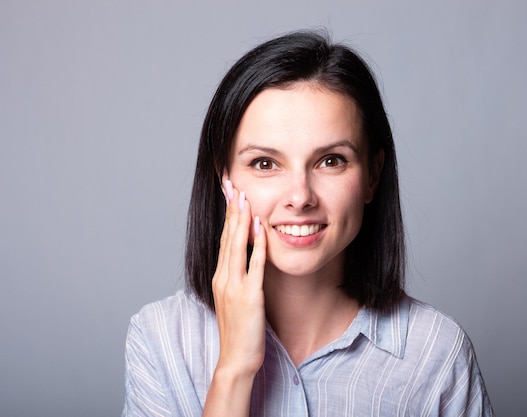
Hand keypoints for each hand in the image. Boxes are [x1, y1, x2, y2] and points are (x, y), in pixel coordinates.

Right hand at [211, 180, 266, 378]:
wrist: (235, 359)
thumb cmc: (238, 331)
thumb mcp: (234, 299)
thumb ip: (238, 277)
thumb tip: (246, 257)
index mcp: (220, 277)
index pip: (223, 238)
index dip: (227, 214)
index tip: (230, 192)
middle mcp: (223, 278)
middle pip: (227, 236)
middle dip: (231, 208)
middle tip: (233, 183)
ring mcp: (234, 287)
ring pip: (236, 246)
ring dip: (241, 220)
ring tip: (244, 197)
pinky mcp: (249, 297)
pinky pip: (254, 266)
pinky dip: (257, 245)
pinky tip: (261, 229)